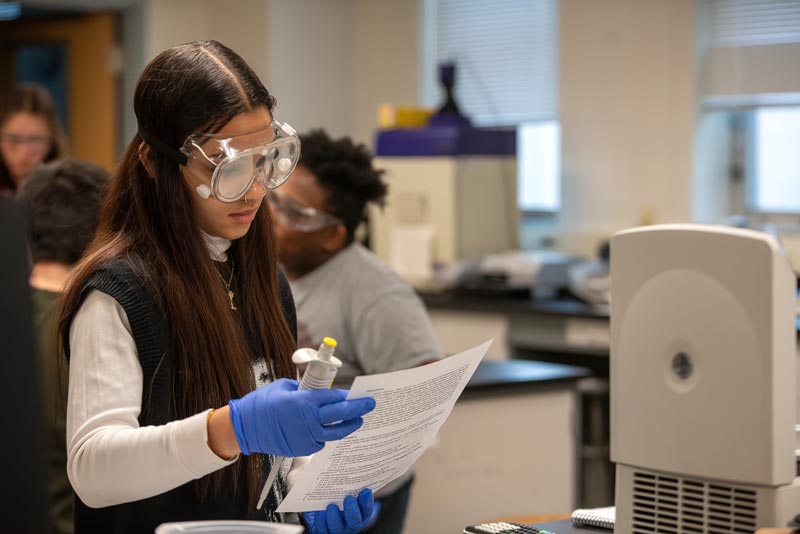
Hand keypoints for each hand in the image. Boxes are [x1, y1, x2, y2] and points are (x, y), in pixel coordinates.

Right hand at [228, 379, 374, 455]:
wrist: (245, 427)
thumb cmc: (262, 403)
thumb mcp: (284, 387)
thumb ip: (303, 388)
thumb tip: (318, 389)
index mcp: (304, 401)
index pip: (334, 397)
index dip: (348, 396)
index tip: (359, 395)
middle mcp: (308, 420)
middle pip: (341, 414)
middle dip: (358, 409)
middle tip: (370, 405)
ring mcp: (306, 436)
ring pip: (335, 433)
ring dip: (348, 427)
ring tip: (357, 422)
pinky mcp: (301, 448)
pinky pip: (320, 443)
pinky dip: (325, 436)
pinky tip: (326, 431)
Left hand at [302, 489, 373, 533]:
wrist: (319, 512)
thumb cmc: (335, 499)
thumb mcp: (344, 493)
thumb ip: (350, 486)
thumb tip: (354, 464)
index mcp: (359, 515)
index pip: (366, 511)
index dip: (367, 502)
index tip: (365, 490)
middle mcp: (349, 524)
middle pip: (354, 522)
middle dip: (352, 510)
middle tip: (349, 498)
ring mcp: (336, 529)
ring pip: (337, 527)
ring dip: (334, 517)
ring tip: (331, 506)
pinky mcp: (322, 531)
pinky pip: (321, 528)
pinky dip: (320, 520)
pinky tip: (319, 511)